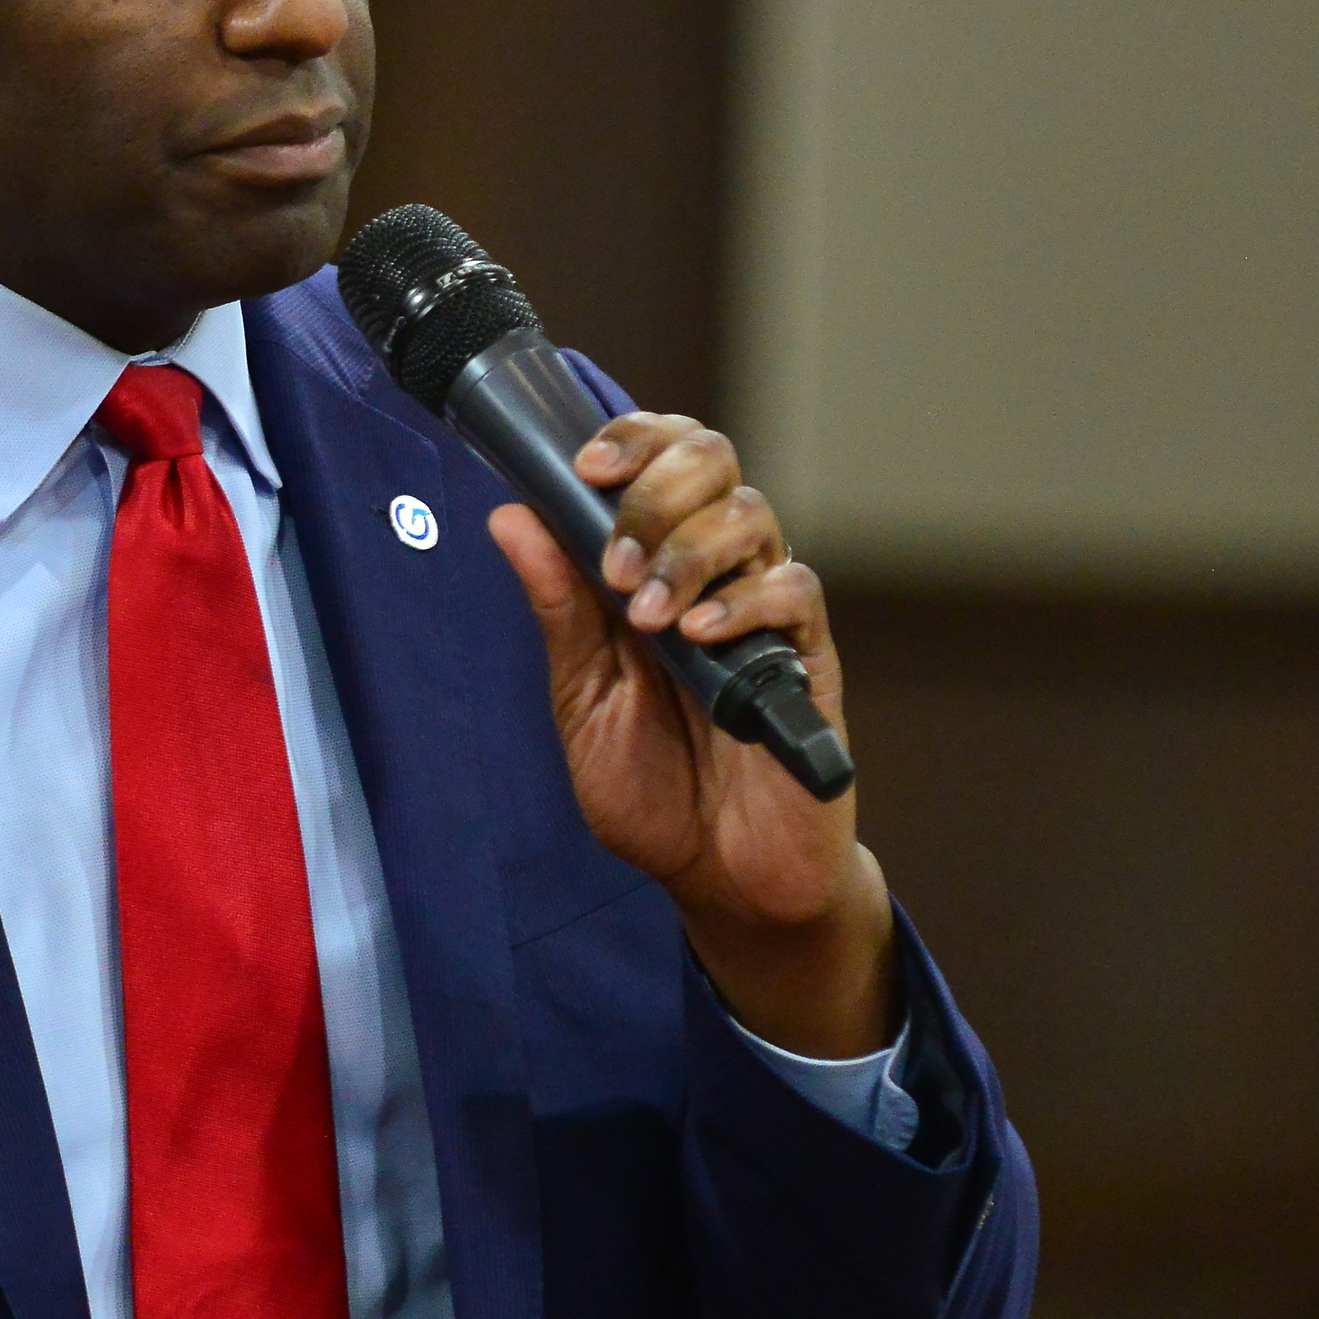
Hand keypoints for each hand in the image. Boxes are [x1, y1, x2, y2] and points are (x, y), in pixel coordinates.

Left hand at [486, 414, 895, 1058]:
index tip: (586, 467)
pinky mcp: (808, 657)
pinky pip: (794, 590)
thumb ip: (558, 611)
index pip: (659, 460)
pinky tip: (701, 639)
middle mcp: (715, 572)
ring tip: (649, 617)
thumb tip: (510, 517)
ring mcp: (765, 610)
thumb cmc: (654, 790)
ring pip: (752, 513)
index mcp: (655, 568)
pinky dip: (744, 601)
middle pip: (712, 460)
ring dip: (688, 551)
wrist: (721, 878)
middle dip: (655, 492)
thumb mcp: (583, 700)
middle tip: (617, 563)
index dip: (630, 439)